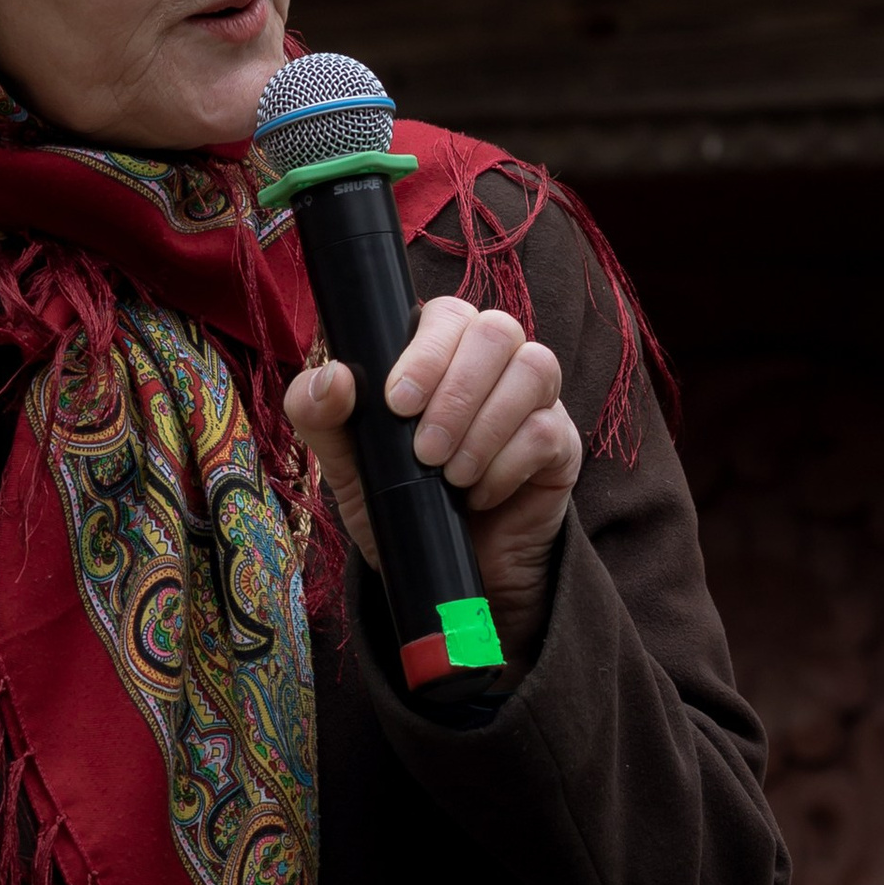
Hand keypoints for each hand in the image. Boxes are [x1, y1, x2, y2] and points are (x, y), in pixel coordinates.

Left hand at [285, 298, 580, 668]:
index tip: (397, 403)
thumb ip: (323, 418)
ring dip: (483, 428)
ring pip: (533, 368)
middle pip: (496, 330)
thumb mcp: (349, 466)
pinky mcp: (560, 443)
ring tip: (450, 476)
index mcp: (441, 353)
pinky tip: (478, 494)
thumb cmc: (398, 503)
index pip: (447, 314)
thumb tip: (332, 377)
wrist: (441, 570)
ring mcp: (534, 399)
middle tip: (424, 452)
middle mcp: (493, 364)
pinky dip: (505, 466)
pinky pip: (546, 430)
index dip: (426, 351)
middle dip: (455, 393)